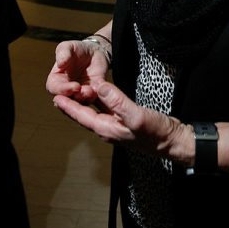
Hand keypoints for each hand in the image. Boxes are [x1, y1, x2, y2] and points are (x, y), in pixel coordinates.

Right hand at [46, 40, 110, 102]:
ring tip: (91, 91)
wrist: (95, 51)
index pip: (54, 88)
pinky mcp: (94, 93)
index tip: (74, 86)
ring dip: (85, 98)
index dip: (63, 90)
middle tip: (82, 91)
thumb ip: (62, 53)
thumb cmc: (77, 49)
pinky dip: (97, 96)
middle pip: (67, 99)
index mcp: (56, 80)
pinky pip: (95, 98)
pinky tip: (99, 89)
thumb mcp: (68, 46)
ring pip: (81, 102)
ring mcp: (80, 93)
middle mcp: (66, 90)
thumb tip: (60, 63)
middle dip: (74, 97)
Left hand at [52, 81, 192, 163]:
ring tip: (74, 93)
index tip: (55, 98)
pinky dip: (99, 101)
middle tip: (59, 94)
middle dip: (72, 106)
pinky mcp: (125, 122)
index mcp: (107, 129)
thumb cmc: (156, 132)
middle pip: (85, 116)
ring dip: (84, 103)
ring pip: (95, 112)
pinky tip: (99, 94)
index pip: (82, 117)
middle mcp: (109, 129)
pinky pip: (107, 110)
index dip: (68, 107)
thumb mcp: (136, 115)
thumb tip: (98, 85)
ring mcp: (117, 126)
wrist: (173, 141)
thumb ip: (117, 100)